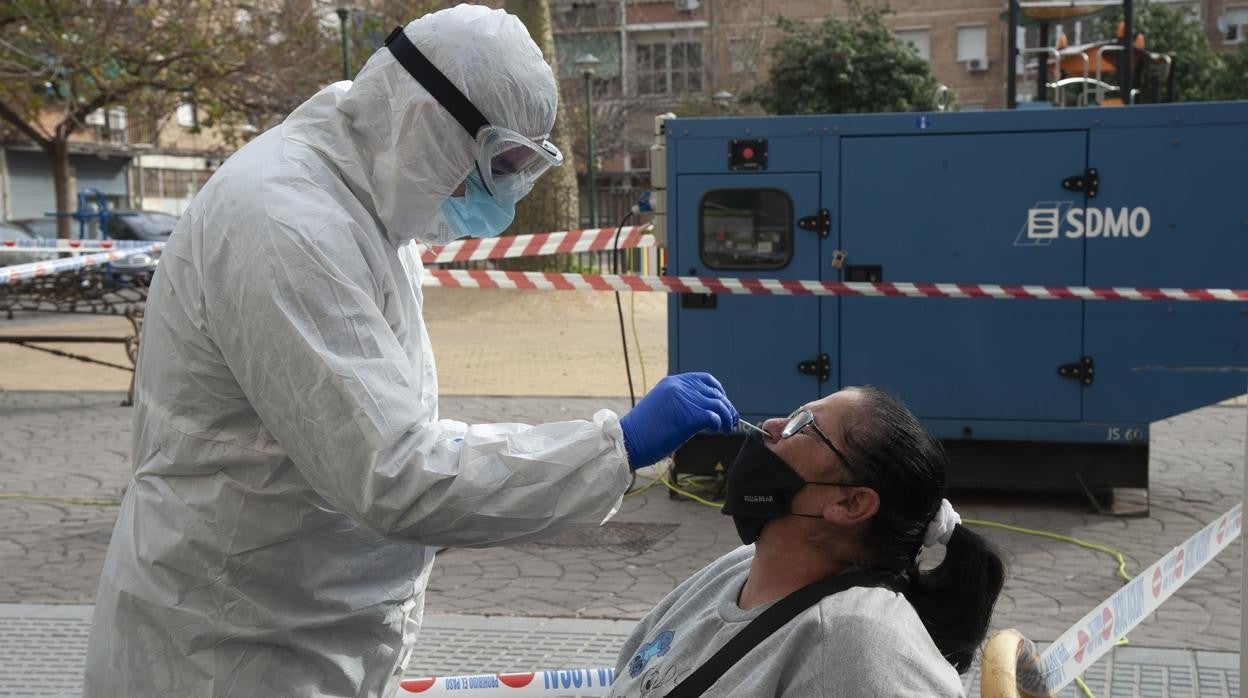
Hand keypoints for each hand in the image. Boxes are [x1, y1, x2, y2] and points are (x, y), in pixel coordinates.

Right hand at [619, 372, 738, 469]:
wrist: (628, 441)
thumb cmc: (642, 431)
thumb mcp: (661, 407)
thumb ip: (680, 403)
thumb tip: (702, 412)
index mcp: (672, 383)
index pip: (704, 379)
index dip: (719, 390)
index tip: (723, 402)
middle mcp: (679, 387)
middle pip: (715, 393)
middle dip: (726, 407)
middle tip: (730, 420)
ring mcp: (685, 400)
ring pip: (718, 404)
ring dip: (727, 417)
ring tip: (726, 428)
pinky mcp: (689, 417)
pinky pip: (714, 417)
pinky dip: (719, 424)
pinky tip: (716, 431)